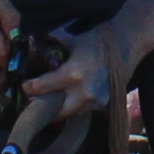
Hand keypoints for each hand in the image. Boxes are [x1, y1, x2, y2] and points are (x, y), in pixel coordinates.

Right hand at [0, 0, 24, 77]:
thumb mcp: (1, 0)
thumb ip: (11, 20)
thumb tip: (18, 39)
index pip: (2, 52)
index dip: (15, 49)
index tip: (18, 39)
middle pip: (0, 63)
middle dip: (12, 56)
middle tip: (11, 39)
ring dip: (5, 60)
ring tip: (1, 40)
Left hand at [8, 15, 140, 151]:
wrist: (127, 45)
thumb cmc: (99, 41)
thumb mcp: (73, 40)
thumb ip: (54, 44)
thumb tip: (35, 42)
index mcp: (73, 74)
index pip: (43, 87)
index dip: (30, 88)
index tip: (25, 86)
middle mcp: (83, 92)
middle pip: (55, 110)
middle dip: (44, 106)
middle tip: (35, 100)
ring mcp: (95, 101)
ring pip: (69, 112)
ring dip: (59, 108)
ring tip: (51, 100)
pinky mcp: (103, 104)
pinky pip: (83, 110)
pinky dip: (74, 106)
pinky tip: (70, 98)